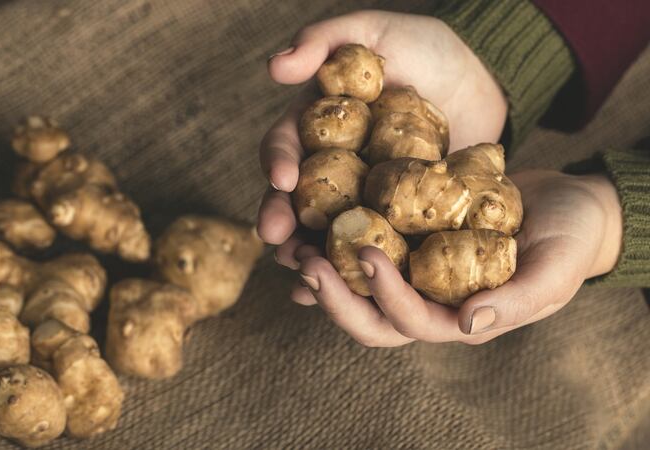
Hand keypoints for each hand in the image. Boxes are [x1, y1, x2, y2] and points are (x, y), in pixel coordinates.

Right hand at [258, 10, 507, 250]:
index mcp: (316, 124)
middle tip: (278, 242)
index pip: (287, 144)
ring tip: (303, 273)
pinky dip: (357, 268)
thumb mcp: (372, 29)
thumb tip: (275, 67)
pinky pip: (374, 244)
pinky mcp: (395, 216)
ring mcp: (362, 193)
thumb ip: (324, 39)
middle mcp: (331, 164)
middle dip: (282, 220)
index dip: (279, 161)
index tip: (283, 179)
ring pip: (327, 229)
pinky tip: (346, 289)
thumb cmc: (424, 47)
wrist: (482, 77)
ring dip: (311, 252)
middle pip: (297, 197)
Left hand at [293, 170, 622, 345]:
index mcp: (461, 318)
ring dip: (323, 275)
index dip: (385, 295)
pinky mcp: (407, 247)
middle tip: (306, 261)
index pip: (412, 321)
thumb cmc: (570, 238)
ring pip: (358, 291)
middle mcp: (430, 305)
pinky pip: (365, 253)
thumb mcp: (556, 268)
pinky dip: (334, 246)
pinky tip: (308, 227)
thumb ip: (518, 300)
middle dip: (335, 296)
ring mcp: (416, 278)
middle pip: (370, 320)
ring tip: (292, 247)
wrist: (566, 206)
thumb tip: (467, 323)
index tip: (364, 253)